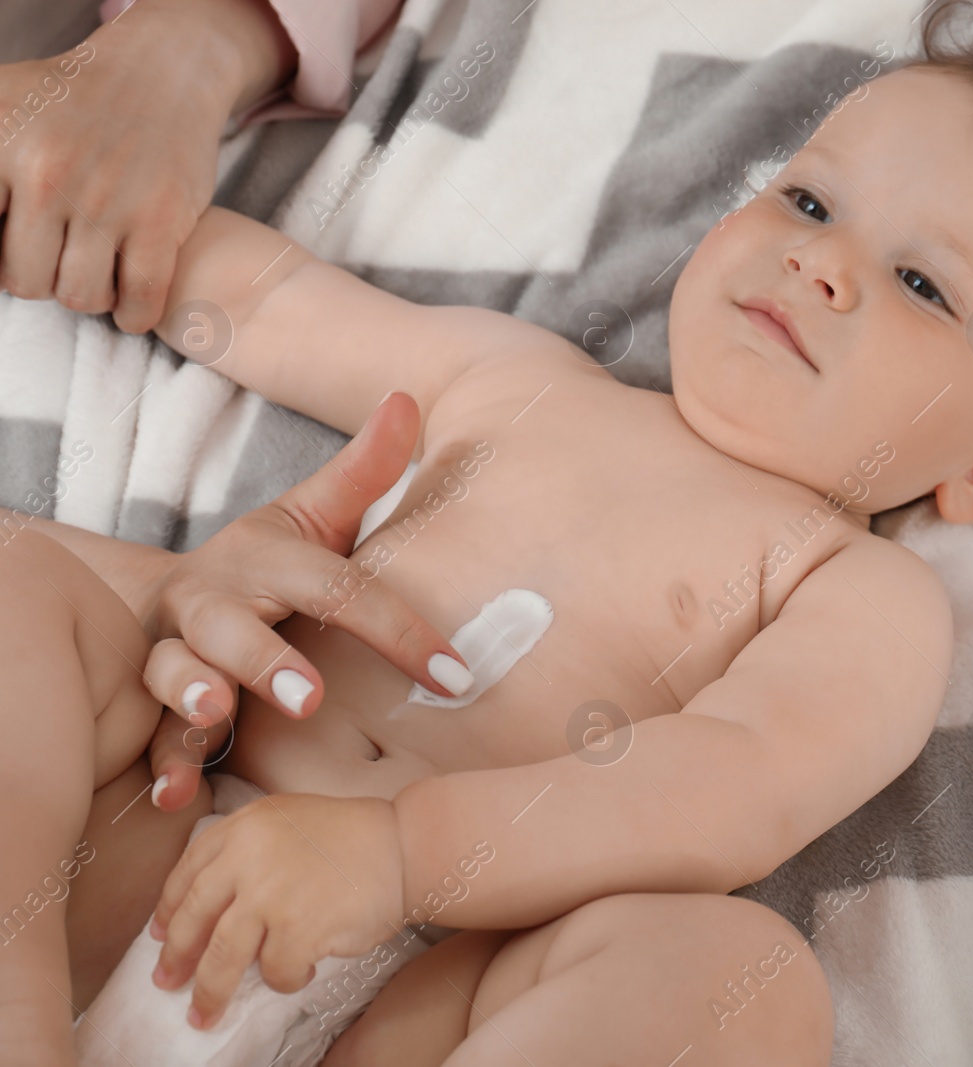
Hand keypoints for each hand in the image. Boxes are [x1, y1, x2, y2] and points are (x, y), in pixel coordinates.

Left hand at [0, 0, 293, 331]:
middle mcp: (48, 175)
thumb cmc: (72, 99)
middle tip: (58, 257)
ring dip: (87, 294)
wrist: (159, 74)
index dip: (0, 255)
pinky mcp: (160, 221)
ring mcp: (108, 202)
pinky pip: (138, 300)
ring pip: (80, 296)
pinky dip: (133, 314)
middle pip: (25, 281)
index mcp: (1, 147)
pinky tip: (130, 303)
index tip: (20, 243)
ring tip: (94, 272)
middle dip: (40, 278)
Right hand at [142, 392, 473, 811]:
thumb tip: (408, 397)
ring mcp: (175, 652)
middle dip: (265, 657)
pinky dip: (163, 766)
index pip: (338, 589)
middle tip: (310, 694)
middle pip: (231, 627)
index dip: (398, 629)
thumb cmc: (267, 569)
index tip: (454, 674)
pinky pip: (152, 739)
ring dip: (193, 696)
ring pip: (173, 673)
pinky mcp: (152, 704)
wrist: (165, 602)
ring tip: (215, 717)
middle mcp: (211, 603)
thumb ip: (362, 471)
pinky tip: (179, 796)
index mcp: (264, 560)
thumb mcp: (310, 518)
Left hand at [147, 792, 404, 1028]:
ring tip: (204, 1013)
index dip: (168, 909)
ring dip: (210, 991)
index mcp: (245, 827)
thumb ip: (249, 849)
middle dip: (175, 958)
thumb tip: (212, 908)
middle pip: (193, 918)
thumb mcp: (290, 821)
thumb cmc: (355, 836)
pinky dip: (283, 980)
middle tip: (167, 982)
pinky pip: (274, 972)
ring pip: (221, 957)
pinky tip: (299, 972)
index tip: (160, 934)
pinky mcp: (298, 929)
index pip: (188, 872)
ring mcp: (271, 894)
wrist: (406, 845)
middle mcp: (249, 857)